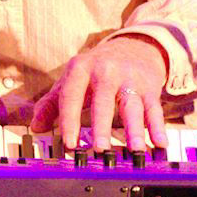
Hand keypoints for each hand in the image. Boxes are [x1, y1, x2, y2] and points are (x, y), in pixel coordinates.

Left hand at [31, 35, 169, 151]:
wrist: (132, 47)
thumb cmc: (96, 70)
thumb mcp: (71, 80)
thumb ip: (51, 104)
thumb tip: (36, 127)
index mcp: (81, 69)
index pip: (72, 97)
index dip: (69, 121)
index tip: (69, 144)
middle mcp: (106, 72)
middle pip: (104, 102)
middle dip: (102, 127)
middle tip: (100, 149)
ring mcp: (130, 80)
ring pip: (132, 106)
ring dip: (134, 129)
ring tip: (135, 149)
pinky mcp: (149, 87)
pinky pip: (154, 109)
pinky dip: (158, 127)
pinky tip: (160, 143)